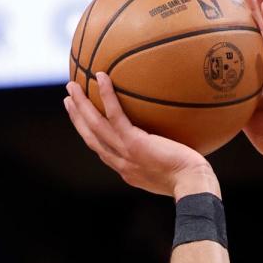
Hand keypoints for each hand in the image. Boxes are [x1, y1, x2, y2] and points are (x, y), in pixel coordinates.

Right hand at [64, 74, 219, 198]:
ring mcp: (126, 154)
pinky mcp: (134, 143)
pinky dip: (106, 96)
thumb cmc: (193, 180)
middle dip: (78, 119)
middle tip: (69, 99)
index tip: (83, 120)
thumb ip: (168, 154)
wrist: (192, 186)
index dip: (91, 135)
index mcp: (128, 170)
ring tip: (72, 86)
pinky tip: (101, 76)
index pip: (104, 151)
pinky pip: (115, 115)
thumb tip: (176, 140)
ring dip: (81, 106)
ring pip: (95, 127)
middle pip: (92, 138)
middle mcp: (122, 163)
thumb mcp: (175, 169)